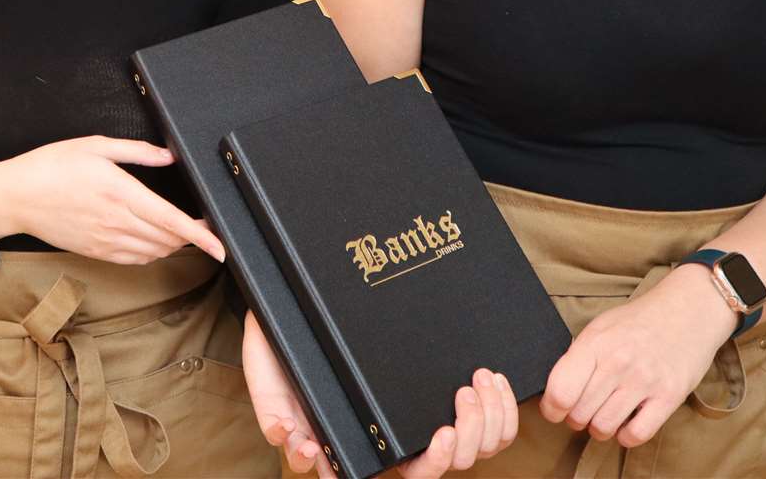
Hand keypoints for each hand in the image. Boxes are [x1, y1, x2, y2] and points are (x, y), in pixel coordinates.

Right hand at [0, 136, 223, 264]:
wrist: (16, 197)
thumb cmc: (52, 166)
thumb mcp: (95, 146)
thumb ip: (136, 151)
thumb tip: (168, 155)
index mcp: (121, 192)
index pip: (171, 220)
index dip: (200, 235)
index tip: (220, 244)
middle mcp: (116, 222)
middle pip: (168, 239)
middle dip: (192, 237)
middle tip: (206, 226)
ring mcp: (106, 241)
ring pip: (154, 251)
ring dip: (173, 245)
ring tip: (183, 232)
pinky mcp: (96, 251)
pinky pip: (134, 259)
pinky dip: (152, 253)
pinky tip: (156, 242)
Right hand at [242, 312, 517, 478]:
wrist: (294, 303)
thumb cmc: (279, 348)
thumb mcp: (268, 381)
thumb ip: (273, 415)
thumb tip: (296, 445)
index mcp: (354, 446)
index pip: (396, 476)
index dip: (427, 465)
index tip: (440, 435)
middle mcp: (388, 441)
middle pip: (441, 469)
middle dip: (464, 444)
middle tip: (463, 401)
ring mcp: (415, 419)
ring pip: (471, 450)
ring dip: (486, 422)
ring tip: (477, 381)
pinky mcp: (436, 395)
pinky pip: (486, 423)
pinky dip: (498, 406)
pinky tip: (490, 378)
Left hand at [539, 264, 733, 446]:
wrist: (687, 311)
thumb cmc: (638, 321)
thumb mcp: (600, 328)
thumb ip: (578, 357)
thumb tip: (556, 390)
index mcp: (595, 343)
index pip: (560, 391)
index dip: (551, 408)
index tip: (554, 410)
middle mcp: (618, 362)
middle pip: (579, 414)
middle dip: (575, 419)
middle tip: (584, 410)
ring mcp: (645, 381)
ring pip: (604, 428)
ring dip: (599, 429)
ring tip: (604, 416)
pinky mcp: (669, 397)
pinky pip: (636, 435)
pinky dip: (626, 436)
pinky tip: (627, 422)